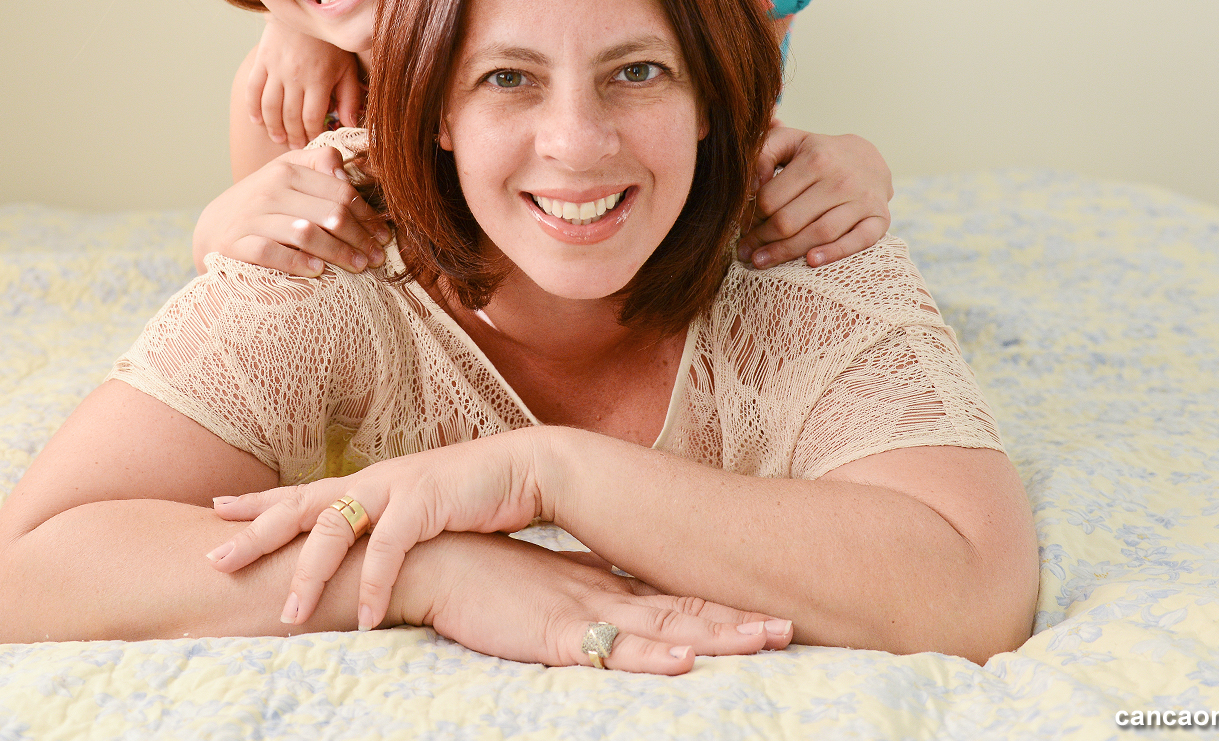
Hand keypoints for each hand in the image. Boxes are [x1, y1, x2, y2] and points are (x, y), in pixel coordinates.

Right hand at [193, 144, 388, 275]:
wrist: (214, 227)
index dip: (367, 215)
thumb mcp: (287, 173)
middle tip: (377, 257)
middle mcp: (270, 190)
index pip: (341, 192)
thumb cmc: (264, 203)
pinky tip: (318, 271)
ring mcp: (251, 217)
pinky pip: (271, 253)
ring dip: (338, 252)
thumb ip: (320, 163)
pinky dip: (297, 262)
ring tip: (358, 267)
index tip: (383, 235)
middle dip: (360, 238)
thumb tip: (347, 174)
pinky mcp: (235, 244)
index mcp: (288, 170)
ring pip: (306, 232)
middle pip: (330, 213)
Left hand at [208, 431, 542, 629]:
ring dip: (310, 574)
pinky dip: (373, 585)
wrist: (525, 469)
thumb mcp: (417, 513)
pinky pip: (388, 548)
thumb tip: (357, 560)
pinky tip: (362, 618)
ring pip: (334, 528)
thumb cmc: (472, 497)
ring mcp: (396, 488)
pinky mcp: (425, 503)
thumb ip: (384, 530)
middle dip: (255, 533)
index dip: (258, 503)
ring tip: (289, 615)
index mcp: (367, 483)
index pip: (300, 493)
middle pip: (299, 506)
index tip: (215, 512)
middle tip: (215, 560)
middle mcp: (372, 481)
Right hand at [246, 18, 362, 149]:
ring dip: (272, 127)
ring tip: (278, 137)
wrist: (307, 8)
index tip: (314, 142)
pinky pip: (252, 89)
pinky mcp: (262, 60)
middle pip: (290, 116)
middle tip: (296, 146)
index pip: (312, 118)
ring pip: (269, 107)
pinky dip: (253, 108)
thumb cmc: (330, 42)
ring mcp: (276, 68)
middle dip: (293, 136)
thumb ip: (349, 97)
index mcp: (319, 79)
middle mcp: (296, 76)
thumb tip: (350, 124)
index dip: (312, 134)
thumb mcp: (347, 67)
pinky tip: (257, 120)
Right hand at [392, 532, 792, 673]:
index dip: (719, 609)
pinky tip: (684, 658)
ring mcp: (581, 612)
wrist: (429, 559)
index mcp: (602, 587)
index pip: (672, 599)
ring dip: (714, 636)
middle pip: (682, 612)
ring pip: (661, 629)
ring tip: (763, 639)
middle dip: (736, 623)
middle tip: (789, 628)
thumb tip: (610, 610)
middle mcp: (602, 595)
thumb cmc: (480, 579)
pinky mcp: (551, 632)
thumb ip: (580, 600)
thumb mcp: (543, 592)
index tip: (766, 615)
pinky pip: (608, 649)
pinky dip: (650, 655)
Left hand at [737, 127, 892, 267]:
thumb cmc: (818, 154)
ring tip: (762, 261)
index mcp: (815, 159)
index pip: (771, 198)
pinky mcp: (879, 219)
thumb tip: (750, 184)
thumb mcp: (790, 141)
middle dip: (761, 239)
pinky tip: (810, 261)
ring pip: (819, 234)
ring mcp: (862, 200)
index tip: (742, 226)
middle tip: (745, 250)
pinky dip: (834, 253)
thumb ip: (763, 153)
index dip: (751, 216)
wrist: (867, 158)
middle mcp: (841, 179)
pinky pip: (858, 241)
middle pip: (791, 220)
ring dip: (786, 252)